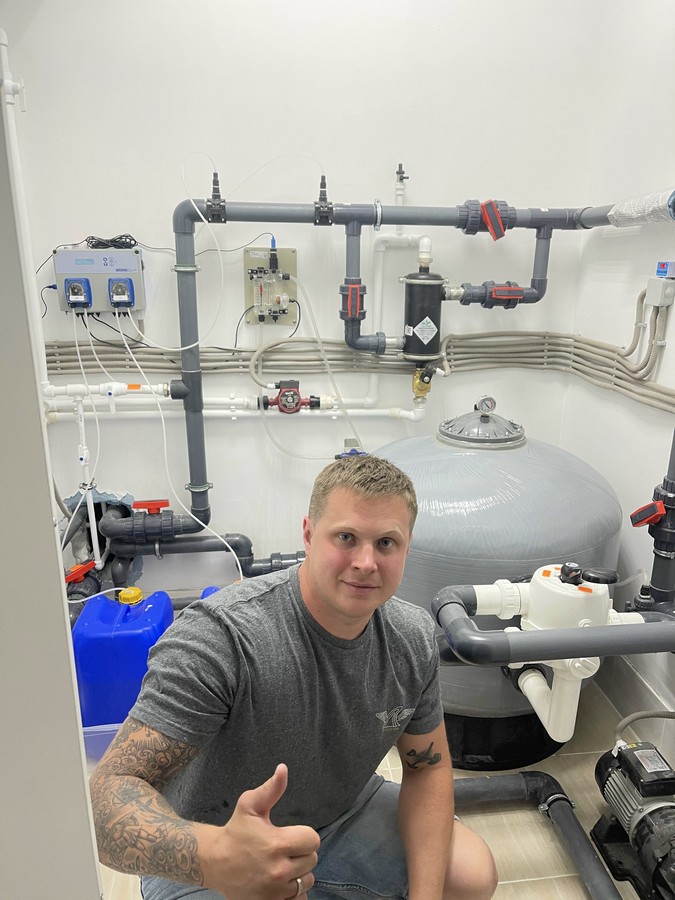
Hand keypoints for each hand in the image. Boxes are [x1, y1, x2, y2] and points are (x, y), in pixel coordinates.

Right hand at [198, 763, 319, 899]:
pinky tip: (282, 882)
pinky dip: (294, 892)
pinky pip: (298, 899)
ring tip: (282, 864)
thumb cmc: (235, 832)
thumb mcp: (249, 805)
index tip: (291, 835)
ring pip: (307, 880)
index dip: (304, 835)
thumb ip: (270, 789)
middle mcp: (279, 870)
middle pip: (312, 860)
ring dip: (298, 873)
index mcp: (276, 844)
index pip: (313, 840)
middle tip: (284, 849)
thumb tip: (283, 769)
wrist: (215, 862)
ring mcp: (275, 891)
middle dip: (301, 852)